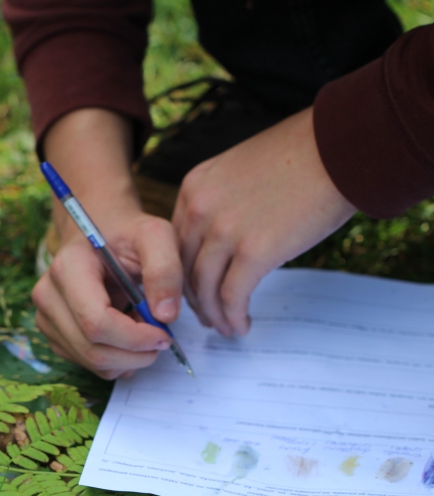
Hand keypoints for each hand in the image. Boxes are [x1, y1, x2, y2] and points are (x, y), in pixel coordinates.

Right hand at [34, 210, 180, 378]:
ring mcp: (45, 318)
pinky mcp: (52, 334)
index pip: (97, 323)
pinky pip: (87, 363)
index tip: (165, 334)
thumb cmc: (127, 234)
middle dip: (135, 355)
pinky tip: (126, 334)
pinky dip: (115, 359)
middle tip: (163, 338)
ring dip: (127, 357)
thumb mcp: (155, 236)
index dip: (135, 338)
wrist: (98, 233)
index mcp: (68, 268)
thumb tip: (165, 316)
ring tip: (143, 327)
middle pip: (92, 349)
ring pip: (91, 362)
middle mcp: (48, 295)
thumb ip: (166, 270)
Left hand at [173, 108, 355, 335]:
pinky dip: (233, 317)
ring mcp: (224, 231)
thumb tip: (227, 236)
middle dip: (194, 299)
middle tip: (205, 317)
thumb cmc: (303, 155)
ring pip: (205, 289)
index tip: (193, 290)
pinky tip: (241, 325)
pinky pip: (232, 297)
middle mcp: (199, 210)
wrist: (340, 148)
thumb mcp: (240, 169)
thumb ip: (222, 201)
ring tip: (226, 327)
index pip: (176, 243)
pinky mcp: (254, 252)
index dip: (182, 273)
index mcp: (194, 187)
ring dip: (214, 315)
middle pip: (185, 268)